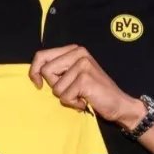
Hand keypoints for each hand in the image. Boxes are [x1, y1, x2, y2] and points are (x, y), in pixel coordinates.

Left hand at [29, 44, 143, 126]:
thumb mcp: (72, 75)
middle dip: (55, 86)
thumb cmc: (93, 92)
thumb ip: (57, 69)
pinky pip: (65, 97)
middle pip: (46, 70)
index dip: (34, 71)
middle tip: (72, 90)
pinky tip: (86, 100)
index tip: (38, 83)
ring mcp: (82, 65)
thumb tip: (34, 72)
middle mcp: (78, 53)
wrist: (119, 104)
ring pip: (55, 87)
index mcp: (74, 49)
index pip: (41, 55)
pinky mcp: (84, 79)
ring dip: (66, 97)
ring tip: (81, 95)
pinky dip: (73, 104)